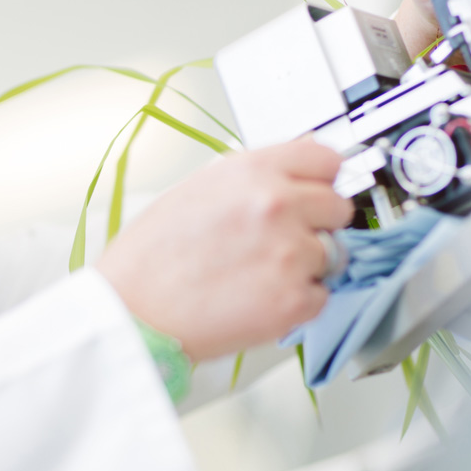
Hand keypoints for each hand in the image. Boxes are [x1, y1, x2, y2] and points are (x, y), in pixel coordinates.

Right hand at [97, 138, 353, 361]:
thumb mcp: (197, 190)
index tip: (318, 191)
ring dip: (308, 265)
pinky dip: (298, 302)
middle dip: (318, 223)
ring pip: (334, 254)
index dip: (322, 179)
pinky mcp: (294, 300)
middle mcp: (277, 205)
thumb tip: (288, 176)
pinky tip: (259, 298)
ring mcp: (290, 253)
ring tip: (261, 274)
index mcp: (253, 171)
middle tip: (285, 240)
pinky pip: (322, 296)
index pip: (326, 159)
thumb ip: (251, 179)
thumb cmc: (150, 257)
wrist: (132, 311)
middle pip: (339, 206)